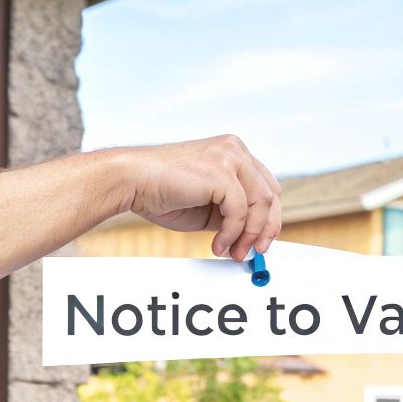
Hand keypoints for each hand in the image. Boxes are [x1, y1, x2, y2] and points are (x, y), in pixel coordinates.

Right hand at [118, 136, 282, 260]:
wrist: (131, 180)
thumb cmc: (161, 191)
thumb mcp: (207, 205)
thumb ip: (231, 213)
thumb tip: (251, 237)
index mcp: (233, 153)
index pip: (266, 186)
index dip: (268, 218)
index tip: (259, 242)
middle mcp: (235, 150)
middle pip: (271, 194)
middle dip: (265, 229)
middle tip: (251, 252)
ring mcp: (230, 157)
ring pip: (260, 204)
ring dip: (248, 235)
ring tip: (231, 252)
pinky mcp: (221, 172)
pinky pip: (240, 212)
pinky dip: (231, 234)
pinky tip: (218, 244)